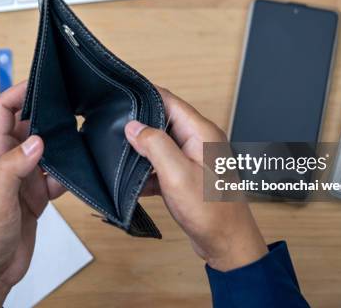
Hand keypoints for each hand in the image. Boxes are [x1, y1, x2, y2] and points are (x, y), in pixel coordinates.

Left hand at [0, 81, 64, 306]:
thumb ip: (14, 167)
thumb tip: (37, 140)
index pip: (3, 112)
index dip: (19, 93)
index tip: (41, 83)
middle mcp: (8, 162)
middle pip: (27, 126)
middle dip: (47, 115)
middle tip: (70, 105)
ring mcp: (23, 178)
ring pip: (45, 149)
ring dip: (60, 145)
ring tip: (79, 136)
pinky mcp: (36, 195)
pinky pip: (55, 175)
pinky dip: (66, 173)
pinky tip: (76, 173)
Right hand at [125, 88, 267, 271]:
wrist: (227, 244)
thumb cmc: (211, 212)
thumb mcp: (177, 174)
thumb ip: (155, 145)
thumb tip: (134, 126)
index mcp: (202, 133)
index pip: (169, 100)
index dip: (145, 96)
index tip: (121, 96)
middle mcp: (200, 141)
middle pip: (164, 120)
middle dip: (140, 125)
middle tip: (114, 129)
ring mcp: (195, 159)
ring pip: (161, 144)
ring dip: (143, 151)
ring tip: (121, 157)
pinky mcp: (189, 176)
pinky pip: (164, 165)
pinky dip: (149, 172)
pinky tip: (135, 183)